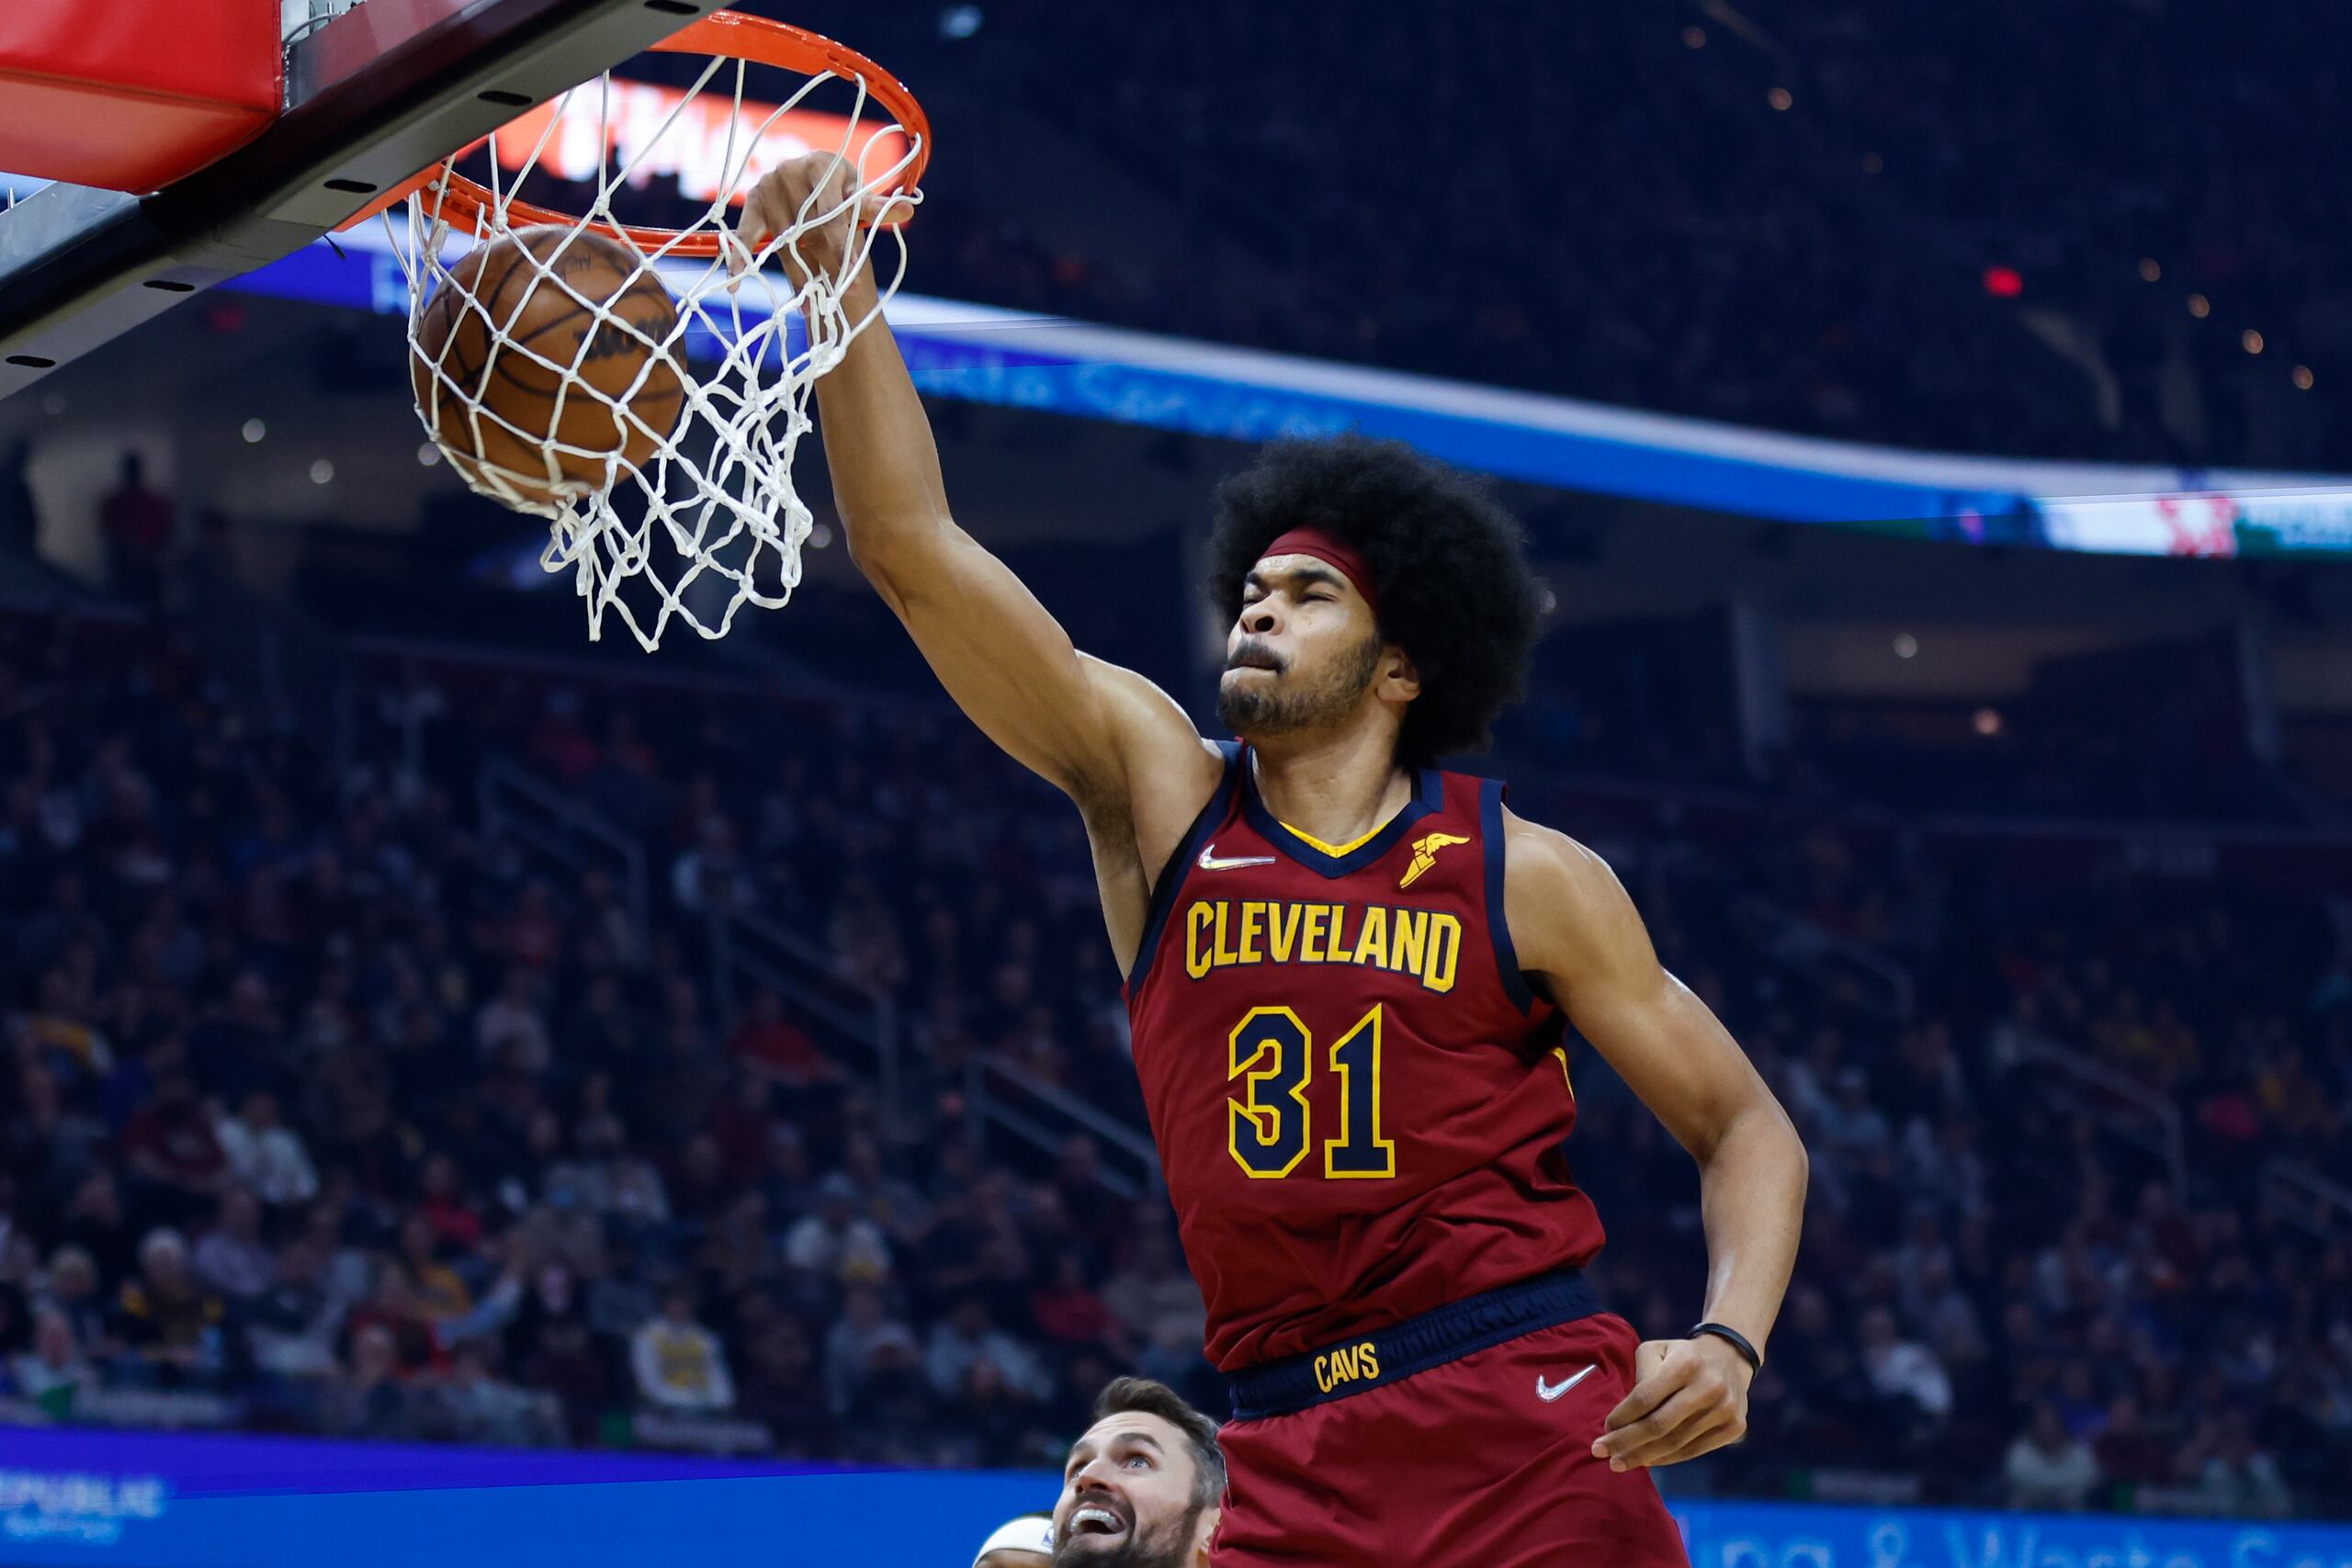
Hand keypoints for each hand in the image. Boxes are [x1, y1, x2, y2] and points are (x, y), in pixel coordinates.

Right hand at [733, 153, 910, 287]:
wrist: (815, 179)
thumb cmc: (842, 190)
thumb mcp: (859, 196)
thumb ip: (876, 206)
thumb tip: (909, 209)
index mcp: (823, 164)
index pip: (833, 211)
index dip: (842, 244)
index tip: (854, 273)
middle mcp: (791, 169)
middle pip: (808, 229)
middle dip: (824, 264)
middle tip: (838, 296)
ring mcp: (768, 184)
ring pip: (785, 240)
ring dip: (797, 274)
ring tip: (811, 304)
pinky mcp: (751, 201)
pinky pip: (745, 233)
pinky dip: (739, 256)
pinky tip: (737, 280)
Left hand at [1592, 1334, 1752, 1471]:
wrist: (1729, 1358)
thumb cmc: (1681, 1357)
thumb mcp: (1656, 1351)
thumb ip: (1640, 1377)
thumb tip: (1622, 1419)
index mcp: (1686, 1363)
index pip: (1645, 1397)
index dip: (1622, 1416)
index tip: (1603, 1428)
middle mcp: (1709, 1386)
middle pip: (1658, 1425)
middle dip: (1625, 1442)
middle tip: (1600, 1452)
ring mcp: (1725, 1409)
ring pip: (1675, 1442)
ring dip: (1643, 1456)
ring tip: (1619, 1462)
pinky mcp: (1735, 1427)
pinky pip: (1693, 1450)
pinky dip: (1667, 1458)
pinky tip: (1647, 1460)